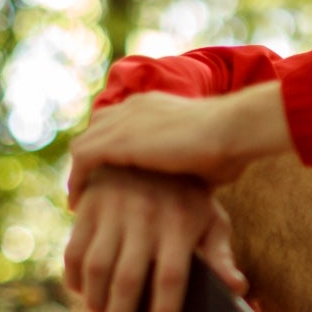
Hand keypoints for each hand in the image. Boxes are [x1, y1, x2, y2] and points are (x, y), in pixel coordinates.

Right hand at [63, 168, 246, 311]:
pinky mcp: (89, 206)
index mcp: (180, 223)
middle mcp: (145, 217)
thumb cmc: (188, 198)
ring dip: (95, 304)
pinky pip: (74, 250)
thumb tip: (237, 288)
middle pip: (128, 280)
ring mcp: (113, 210)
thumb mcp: (211, 219)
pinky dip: (74, 279)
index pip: (172, 278)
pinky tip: (83, 297)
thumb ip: (221, 254)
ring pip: (97, 268)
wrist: (151, 151)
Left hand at [67, 83, 291, 207]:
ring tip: (80, 201)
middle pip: (97, 129)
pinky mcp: (118, 139)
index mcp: (156, 106)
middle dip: (90, 158)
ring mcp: (125, 120)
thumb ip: (190, 167)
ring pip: (84, 144)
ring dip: (80, 172)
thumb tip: (196, 192)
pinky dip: (78, 181)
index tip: (111, 175)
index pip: (121, 122)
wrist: (233, 130)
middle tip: (90, 188)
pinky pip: (83, 160)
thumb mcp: (206, 156)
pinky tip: (80, 205)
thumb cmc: (232, 147)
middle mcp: (135, 106)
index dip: (112, 147)